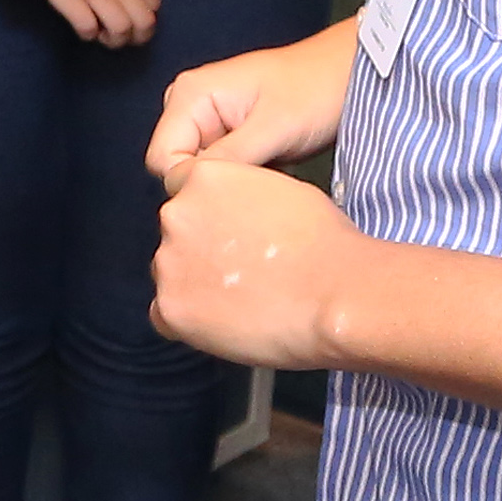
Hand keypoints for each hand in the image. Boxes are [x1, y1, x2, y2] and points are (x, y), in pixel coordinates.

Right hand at [37, 0, 156, 47]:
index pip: (154, 2)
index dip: (146, 17)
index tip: (134, 19)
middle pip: (143, 21)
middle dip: (137, 37)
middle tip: (124, 37)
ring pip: (120, 29)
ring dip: (114, 40)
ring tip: (103, 34)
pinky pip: (87, 27)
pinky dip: (89, 34)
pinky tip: (84, 26)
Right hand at [146, 28, 355, 180]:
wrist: (349, 74)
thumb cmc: (316, 90)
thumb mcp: (273, 128)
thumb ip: (227, 159)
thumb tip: (192, 191)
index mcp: (189, 95)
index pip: (162, 159)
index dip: (192, 183)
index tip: (235, 192)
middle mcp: (189, 105)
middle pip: (176, 167)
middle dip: (212, 184)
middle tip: (257, 185)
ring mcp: (207, 119)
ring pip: (199, 172)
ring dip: (230, 184)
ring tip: (268, 177)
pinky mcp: (227, 134)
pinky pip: (219, 169)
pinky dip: (241, 179)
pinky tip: (269, 174)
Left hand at [154, 158, 369, 368]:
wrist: (336, 294)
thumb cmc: (323, 243)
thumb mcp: (278, 190)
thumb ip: (240, 197)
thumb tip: (232, 214)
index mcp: (203, 177)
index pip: (183, 191)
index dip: (208, 214)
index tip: (228, 233)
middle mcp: (175, 215)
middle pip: (175, 234)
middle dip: (200, 250)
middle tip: (241, 271)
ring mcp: (169, 263)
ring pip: (170, 275)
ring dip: (195, 286)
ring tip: (241, 299)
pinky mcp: (171, 309)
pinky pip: (165, 316)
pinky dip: (189, 322)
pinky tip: (226, 322)